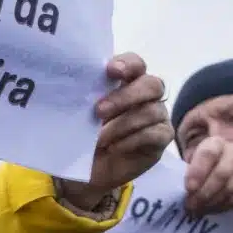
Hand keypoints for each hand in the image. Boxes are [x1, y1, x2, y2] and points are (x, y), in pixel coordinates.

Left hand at [55, 54, 171, 213]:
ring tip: (99, 138)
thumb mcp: (79, 115)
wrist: (89, 169)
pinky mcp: (162, 138)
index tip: (111, 70)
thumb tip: (71, 88)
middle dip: (125, 97)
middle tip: (99, 111)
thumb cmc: (85, 134)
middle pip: (151, 85)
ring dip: (121, 125)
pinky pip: (154, 134)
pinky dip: (132, 140)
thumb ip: (82, 98)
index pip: (136, 64)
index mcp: (127, 81)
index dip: (127, 64)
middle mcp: (147, 95)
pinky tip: (114, 147)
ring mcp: (158, 115)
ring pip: (150, 112)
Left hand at [182, 137, 232, 216]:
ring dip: (212, 203)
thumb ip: (186, 173)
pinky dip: (224, 207)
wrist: (221, 167)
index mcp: (216, 143)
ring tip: (198, 211)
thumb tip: (181, 192)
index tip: (188, 188)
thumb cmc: (201, 166)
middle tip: (191, 206)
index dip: (198, 172)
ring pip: (231, 189)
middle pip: (222, 174)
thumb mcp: (191, 163)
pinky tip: (212, 210)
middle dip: (204, 193)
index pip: (208, 155)